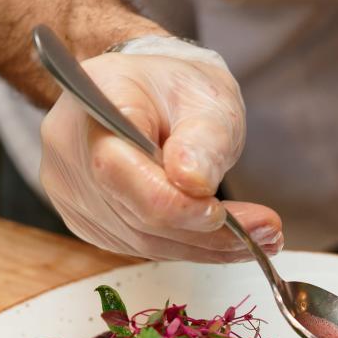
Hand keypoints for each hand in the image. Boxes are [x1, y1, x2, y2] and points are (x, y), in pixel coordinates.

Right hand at [40, 49, 282, 261]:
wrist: (149, 95)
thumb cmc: (175, 89)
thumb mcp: (206, 98)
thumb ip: (203, 139)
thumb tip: (194, 184)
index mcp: (90, 107)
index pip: (119, 173)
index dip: (173, 204)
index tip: (224, 214)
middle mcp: (68, 155)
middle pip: (136, 215)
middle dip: (207, 233)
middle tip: (269, 233)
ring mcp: (73, 194)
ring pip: (143, 241)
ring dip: (206, 247)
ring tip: (262, 238)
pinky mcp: (91, 222)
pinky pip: (142, 246)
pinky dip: (190, 248)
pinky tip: (229, 241)